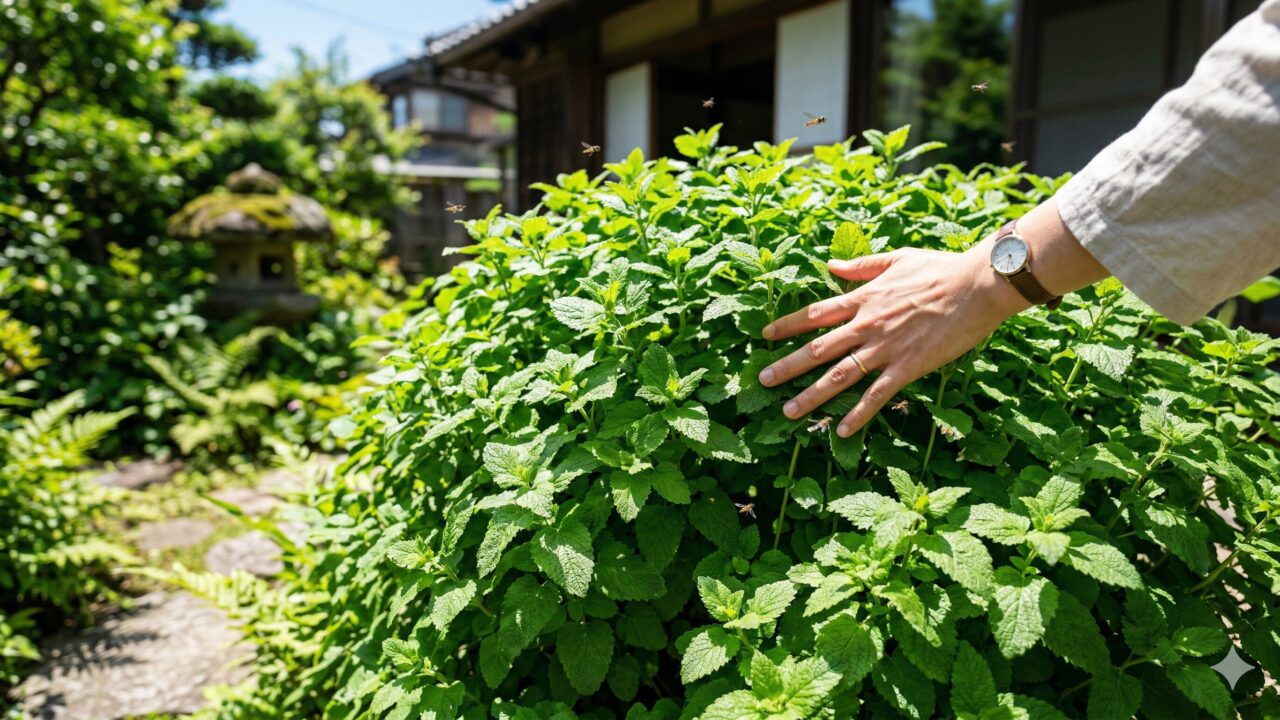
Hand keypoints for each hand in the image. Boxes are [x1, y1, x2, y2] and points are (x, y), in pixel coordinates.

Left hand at [758, 243, 1029, 436]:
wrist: (978, 285)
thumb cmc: (942, 268)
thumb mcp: (897, 259)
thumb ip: (862, 266)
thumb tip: (831, 266)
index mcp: (864, 299)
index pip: (816, 314)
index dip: (788, 325)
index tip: (766, 335)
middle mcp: (867, 325)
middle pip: (818, 349)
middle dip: (787, 366)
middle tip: (762, 380)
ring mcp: (885, 348)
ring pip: (838, 375)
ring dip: (811, 395)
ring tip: (788, 411)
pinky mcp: (907, 367)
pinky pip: (876, 395)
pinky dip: (858, 415)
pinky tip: (842, 432)